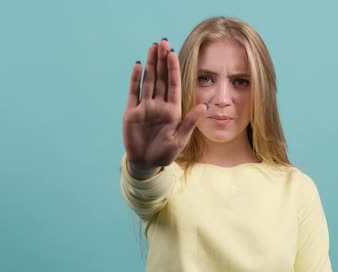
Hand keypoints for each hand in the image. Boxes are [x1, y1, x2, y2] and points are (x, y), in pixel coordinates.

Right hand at [122, 39, 207, 173]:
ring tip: (152, 48)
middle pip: (161, 78)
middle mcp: (159, 105)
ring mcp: (145, 107)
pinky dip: (136, 79)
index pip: (173, 84)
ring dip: (150, 65)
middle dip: (162, 60)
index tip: (173, 53)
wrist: (146, 164)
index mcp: (173, 110)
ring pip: (149, 81)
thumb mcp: (180, 139)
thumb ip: (190, 121)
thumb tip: (205, 106)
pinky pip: (134, 93)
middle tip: (163, 42)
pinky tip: (139, 66)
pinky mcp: (132, 112)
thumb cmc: (165, 153)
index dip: (173, 68)